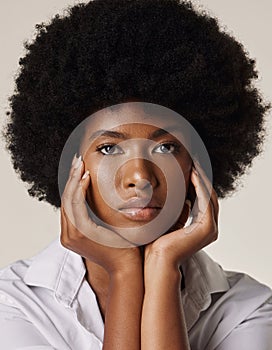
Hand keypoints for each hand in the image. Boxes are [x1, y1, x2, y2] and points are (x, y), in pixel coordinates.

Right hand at [60, 155, 141, 275]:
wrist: (127, 267)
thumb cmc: (122, 249)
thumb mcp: (107, 229)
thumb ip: (99, 216)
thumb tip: (103, 199)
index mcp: (72, 233)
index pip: (69, 204)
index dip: (72, 184)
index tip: (78, 168)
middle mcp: (67, 235)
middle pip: (66, 199)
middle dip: (71, 177)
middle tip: (77, 160)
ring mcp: (71, 235)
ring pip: (69, 200)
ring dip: (74, 180)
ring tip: (80, 164)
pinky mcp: (80, 233)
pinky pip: (77, 206)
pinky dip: (80, 189)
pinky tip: (85, 177)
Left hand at [144, 160, 218, 269]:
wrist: (157, 261)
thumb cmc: (159, 243)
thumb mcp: (171, 221)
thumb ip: (180, 211)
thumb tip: (182, 198)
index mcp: (202, 227)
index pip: (203, 199)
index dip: (198, 183)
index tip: (191, 168)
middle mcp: (210, 228)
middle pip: (209, 196)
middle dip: (202, 178)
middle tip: (195, 161)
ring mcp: (211, 229)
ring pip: (209, 196)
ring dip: (202, 179)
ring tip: (194, 164)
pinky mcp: (207, 228)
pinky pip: (205, 201)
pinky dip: (200, 186)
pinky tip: (193, 175)